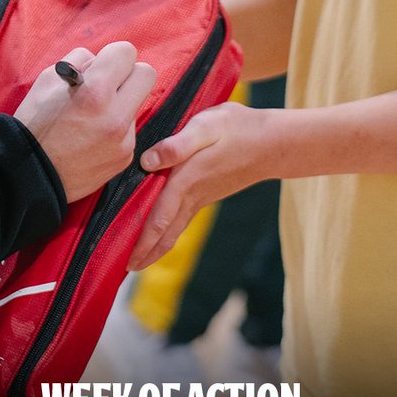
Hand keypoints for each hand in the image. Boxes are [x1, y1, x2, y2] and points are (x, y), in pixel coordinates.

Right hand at [14, 42, 156, 202]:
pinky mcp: (125, 157)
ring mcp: (124, 140)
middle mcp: (116, 116)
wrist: (28, 176)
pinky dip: (116, 127)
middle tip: (108, 84)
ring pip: (138, 103)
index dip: (113, 56)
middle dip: (128, 74)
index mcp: (95, 91)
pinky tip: (93, 136)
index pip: (127, 52)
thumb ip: (80, 61)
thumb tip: (100, 60)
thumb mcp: (49, 80)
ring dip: (122, 102)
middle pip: (147, 74)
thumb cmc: (34, 123)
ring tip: (93, 115)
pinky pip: (130, 130)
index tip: (103, 65)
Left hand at [128, 102, 267, 270]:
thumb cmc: (236, 128)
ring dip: (156, 246)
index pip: (159, 218)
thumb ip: (176, 144)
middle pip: (166, 233)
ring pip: (175, 229)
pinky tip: (162, 232)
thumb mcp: (205, 126)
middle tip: (126, 270)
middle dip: (146, 253)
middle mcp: (192, 195)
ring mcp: (201, 197)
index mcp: (186, 180)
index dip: (142, 240)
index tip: (125, 261)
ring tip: (139, 260)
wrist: (271, 142)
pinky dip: (168, 232)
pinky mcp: (207, 193)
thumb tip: (147, 162)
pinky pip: (182, 219)